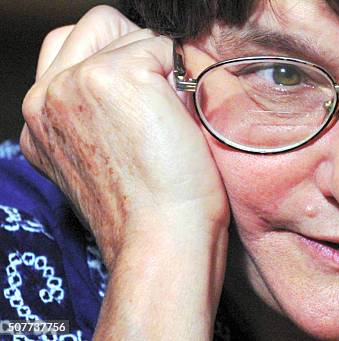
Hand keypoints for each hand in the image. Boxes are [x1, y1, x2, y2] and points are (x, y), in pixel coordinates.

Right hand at [21, 6, 228, 338]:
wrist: (164, 242)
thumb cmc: (151, 212)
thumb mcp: (107, 160)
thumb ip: (103, 115)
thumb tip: (147, 75)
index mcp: (41, 120)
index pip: (75, 50)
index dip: (122, 63)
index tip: (151, 102)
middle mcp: (45, 97)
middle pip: (97, 27)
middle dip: (138, 52)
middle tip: (165, 102)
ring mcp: (75, 82)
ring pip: (131, 31)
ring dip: (161, 64)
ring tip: (174, 115)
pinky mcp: (113, 76)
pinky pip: (164, 44)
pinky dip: (184, 73)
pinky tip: (185, 116)